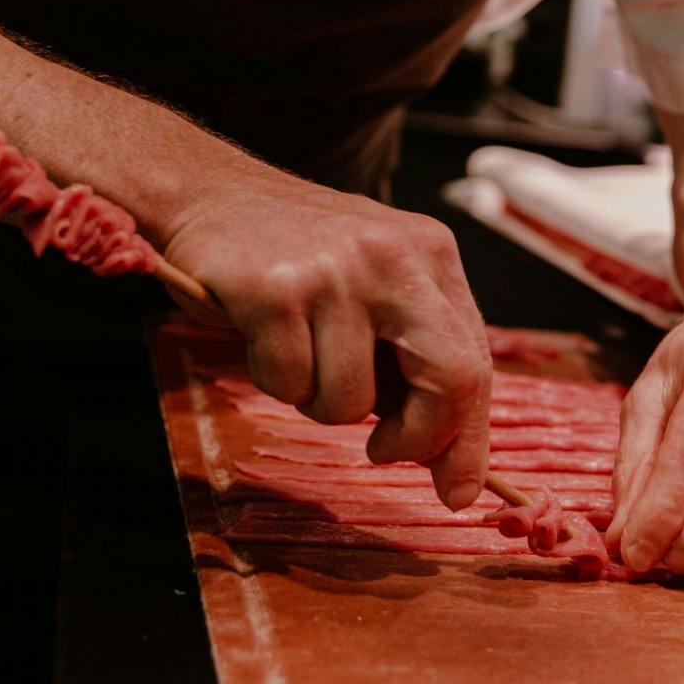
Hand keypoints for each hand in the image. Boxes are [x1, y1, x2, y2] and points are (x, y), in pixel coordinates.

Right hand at [162, 165, 491, 509]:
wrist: (208, 192)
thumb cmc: (297, 257)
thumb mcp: (375, 289)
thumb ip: (416, 361)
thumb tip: (457, 475)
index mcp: (431, 256)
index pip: (475, 363)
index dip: (467, 439)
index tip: (457, 491)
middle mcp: (395, 257)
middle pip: (451, 379)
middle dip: (420, 438)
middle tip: (382, 449)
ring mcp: (336, 271)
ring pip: (352, 400)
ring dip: (319, 401)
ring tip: (298, 351)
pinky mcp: (277, 288)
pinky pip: (289, 382)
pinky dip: (273, 377)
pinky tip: (263, 333)